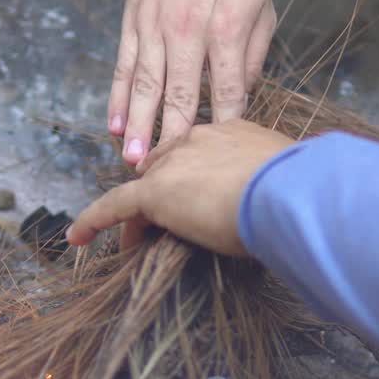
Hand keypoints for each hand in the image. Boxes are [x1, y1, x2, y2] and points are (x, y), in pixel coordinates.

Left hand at [66, 120, 293, 255]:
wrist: (290, 192)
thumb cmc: (300, 194)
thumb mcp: (288, 185)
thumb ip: (274, 191)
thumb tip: (281, 213)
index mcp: (232, 132)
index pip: (199, 154)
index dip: (191, 179)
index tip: (195, 201)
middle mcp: (199, 139)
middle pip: (167, 167)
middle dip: (162, 196)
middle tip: (164, 227)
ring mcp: (174, 163)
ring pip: (144, 190)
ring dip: (138, 218)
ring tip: (134, 246)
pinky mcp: (154, 192)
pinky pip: (114, 207)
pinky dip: (93, 221)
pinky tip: (78, 238)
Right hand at [110, 0, 277, 164]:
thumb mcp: (260, 10)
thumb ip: (251, 55)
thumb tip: (241, 96)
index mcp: (225, 29)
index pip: (226, 91)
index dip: (222, 126)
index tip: (218, 159)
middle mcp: (185, 29)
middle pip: (178, 95)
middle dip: (169, 138)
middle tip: (160, 175)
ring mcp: (154, 23)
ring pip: (144, 84)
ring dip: (138, 126)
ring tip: (133, 160)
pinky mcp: (133, 17)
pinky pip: (123, 62)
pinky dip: (118, 96)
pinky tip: (115, 125)